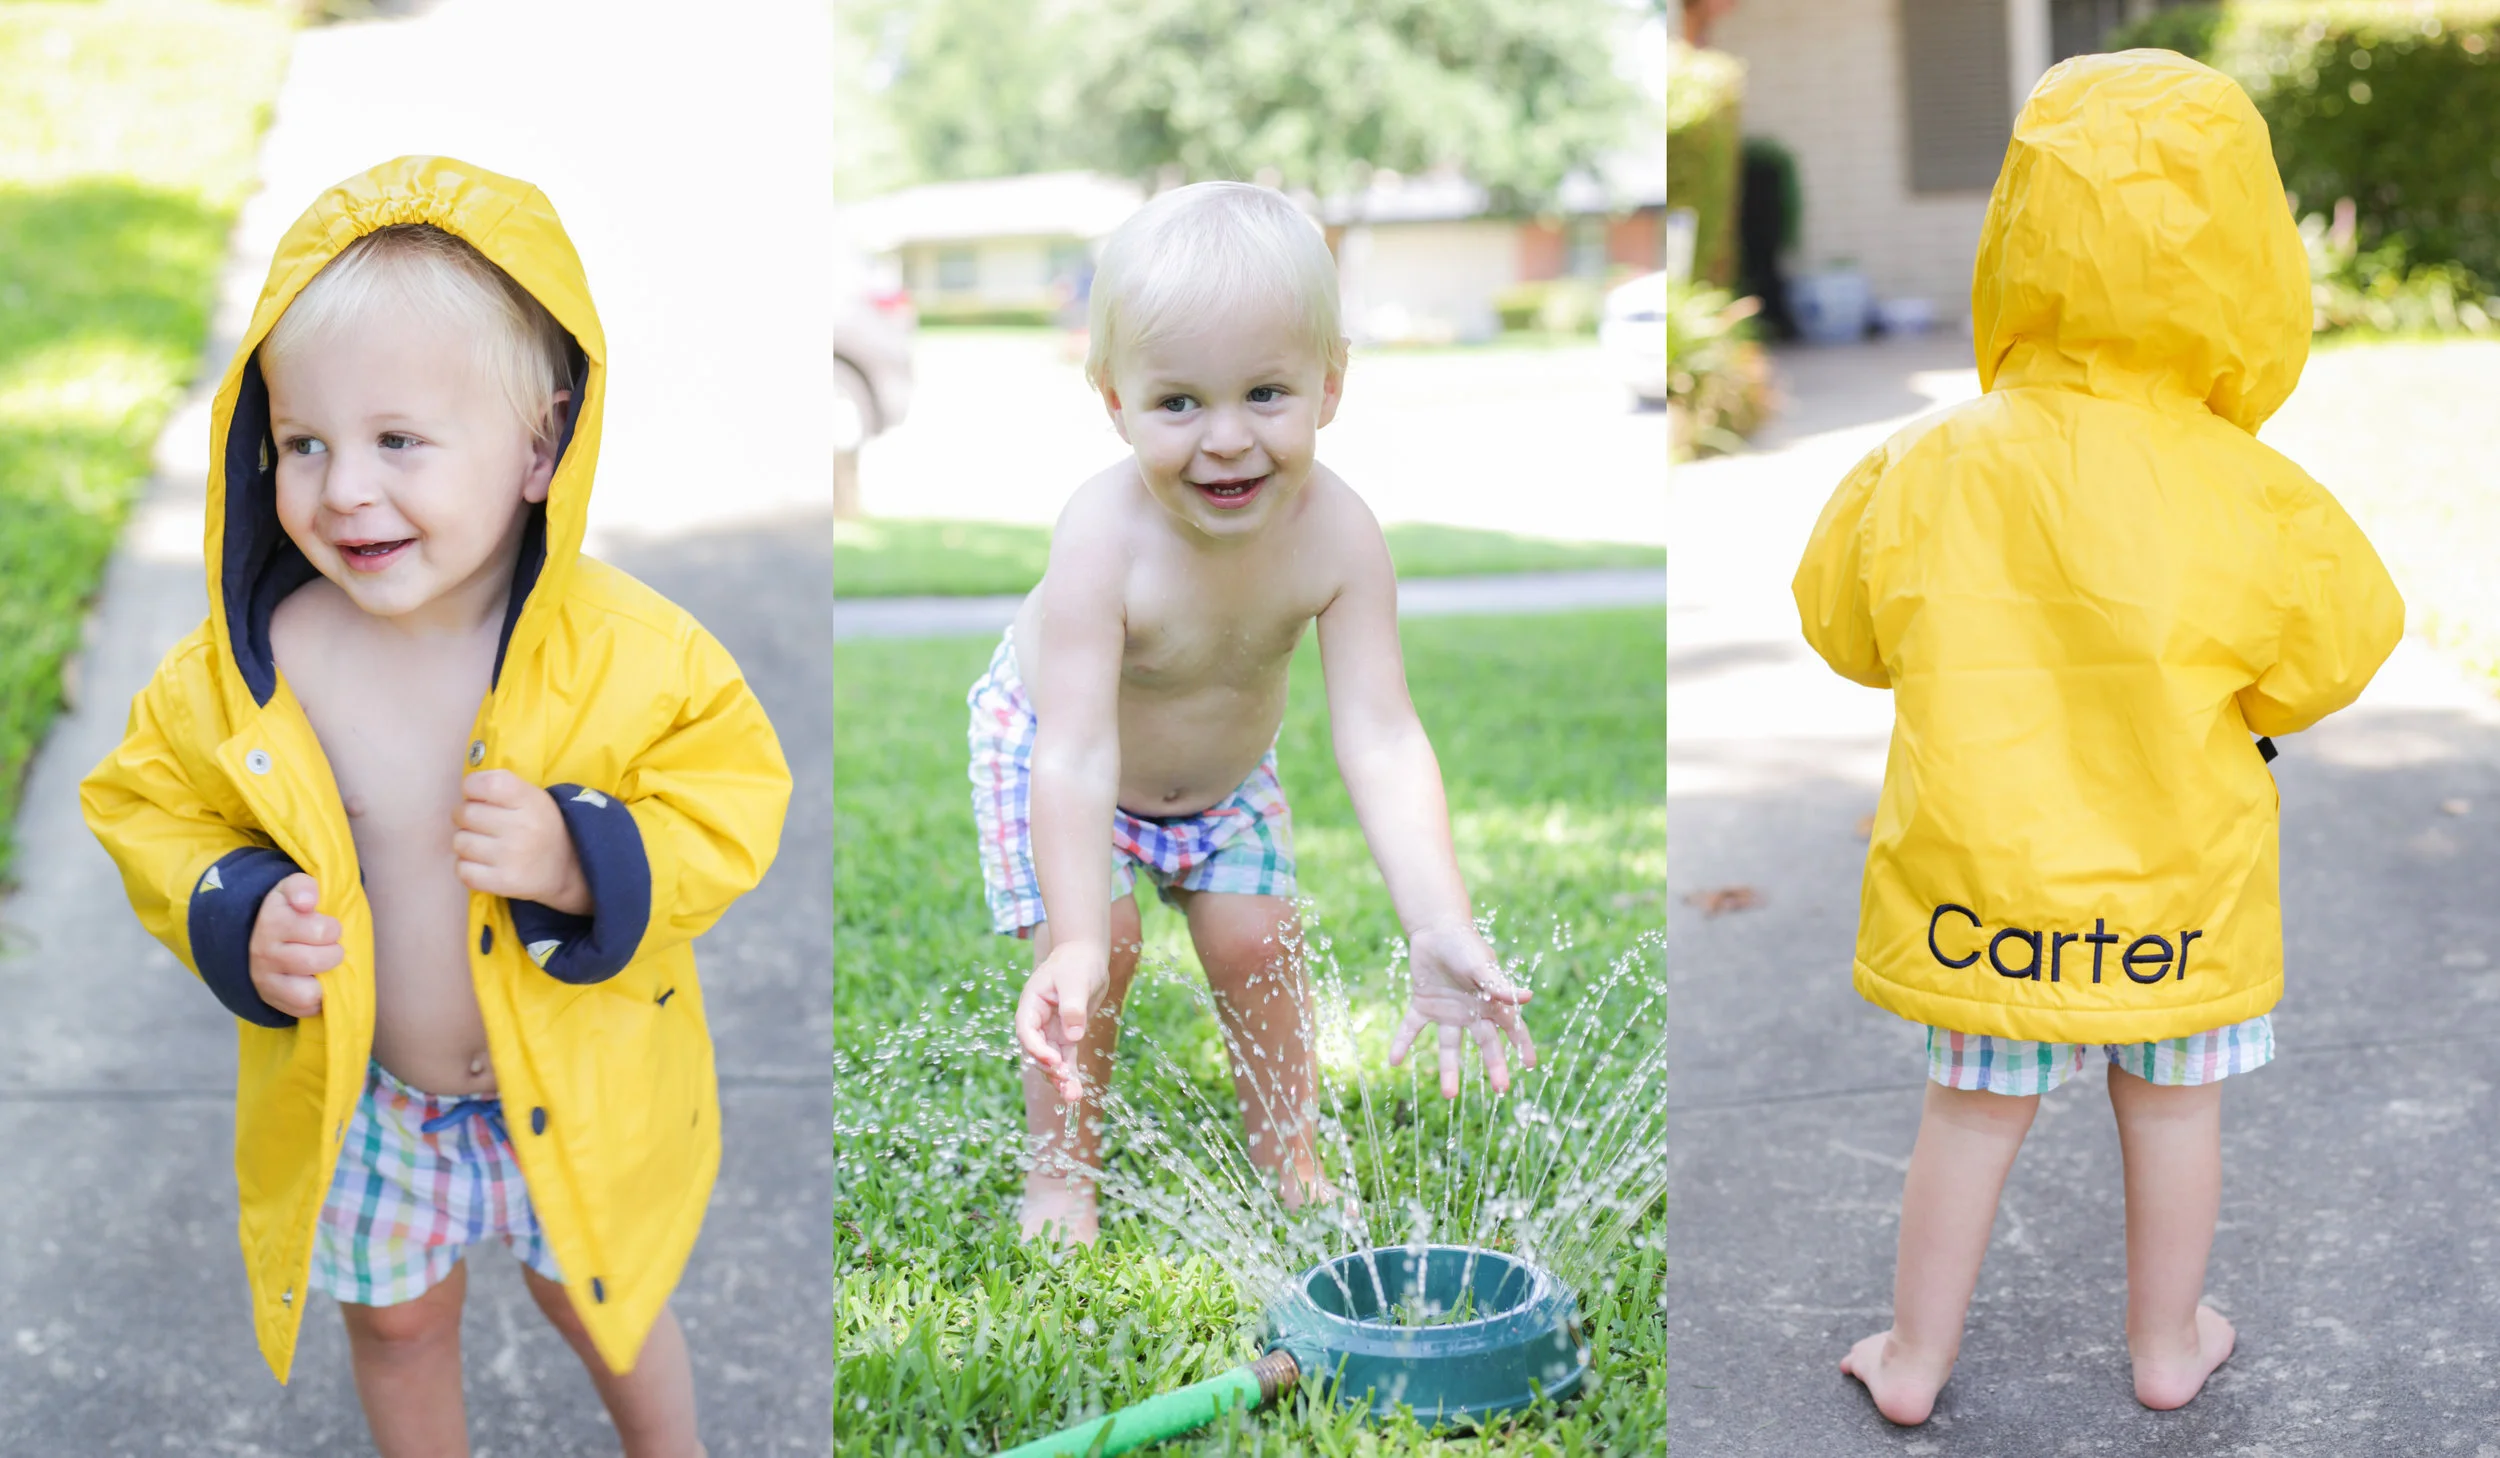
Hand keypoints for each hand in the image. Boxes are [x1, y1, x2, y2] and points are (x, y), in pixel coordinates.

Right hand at [249, 873, 338, 1017]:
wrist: (257, 933)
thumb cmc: (289, 911)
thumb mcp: (294, 889)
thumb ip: (303, 887)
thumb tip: (308, 901)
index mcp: (273, 920)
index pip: (322, 930)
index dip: (332, 928)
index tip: (326, 925)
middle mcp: (263, 951)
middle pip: (317, 962)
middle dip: (333, 954)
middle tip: (329, 947)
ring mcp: (264, 979)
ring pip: (308, 993)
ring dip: (324, 982)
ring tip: (322, 969)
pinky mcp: (270, 998)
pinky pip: (303, 1008)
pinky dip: (316, 1000)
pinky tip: (314, 982)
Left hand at [453, 770, 590, 914]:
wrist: (569, 869)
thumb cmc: (542, 826)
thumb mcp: (533, 798)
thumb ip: (502, 786)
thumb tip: (465, 789)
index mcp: (530, 801)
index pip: (484, 784)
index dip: (472, 787)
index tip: (478, 795)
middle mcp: (522, 827)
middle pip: (465, 814)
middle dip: (465, 817)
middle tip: (480, 823)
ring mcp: (512, 857)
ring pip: (459, 842)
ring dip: (466, 843)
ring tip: (483, 845)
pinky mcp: (503, 882)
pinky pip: (462, 870)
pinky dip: (467, 866)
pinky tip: (483, 863)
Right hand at [1015, 943, 1110, 1102]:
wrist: (1085, 957)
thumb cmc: (1077, 963)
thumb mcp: (1076, 980)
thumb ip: (1073, 1007)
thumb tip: (1074, 1036)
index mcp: (1031, 1005)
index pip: (1026, 1031)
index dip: (1037, 1048)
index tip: (1054, 1061)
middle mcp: (1037, 1021)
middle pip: (1036, 1051)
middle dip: (1050, 1071)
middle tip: (1066, 1087)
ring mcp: (1050, 1030)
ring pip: (1051, 1060)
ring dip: (1060, 1079)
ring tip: (1073, 1097)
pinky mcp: (1066, 1036)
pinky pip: (1065, 1059)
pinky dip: (1070, 1074)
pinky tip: (1076, 1091)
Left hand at [1388, 925, 1535, 1097]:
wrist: (1434, 929)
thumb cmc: (1464, 944)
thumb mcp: (1481, 964)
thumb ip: (1498, 985)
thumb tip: (1527, 997)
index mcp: (1491, 1001)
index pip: (1512, 1027)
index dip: (1522, 1045)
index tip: (1530, 1066)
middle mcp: (1471, 1012)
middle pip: (1485, 1044)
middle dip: (1494, 1066)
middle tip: (1501, 1090)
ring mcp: (1448, 1012)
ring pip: (1450, 1046)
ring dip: (1449, 1069)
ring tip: (1448, 1096)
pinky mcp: (1424, 1006)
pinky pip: (1413, 1028)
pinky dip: (1403, 1043)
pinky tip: (1394, 1061)